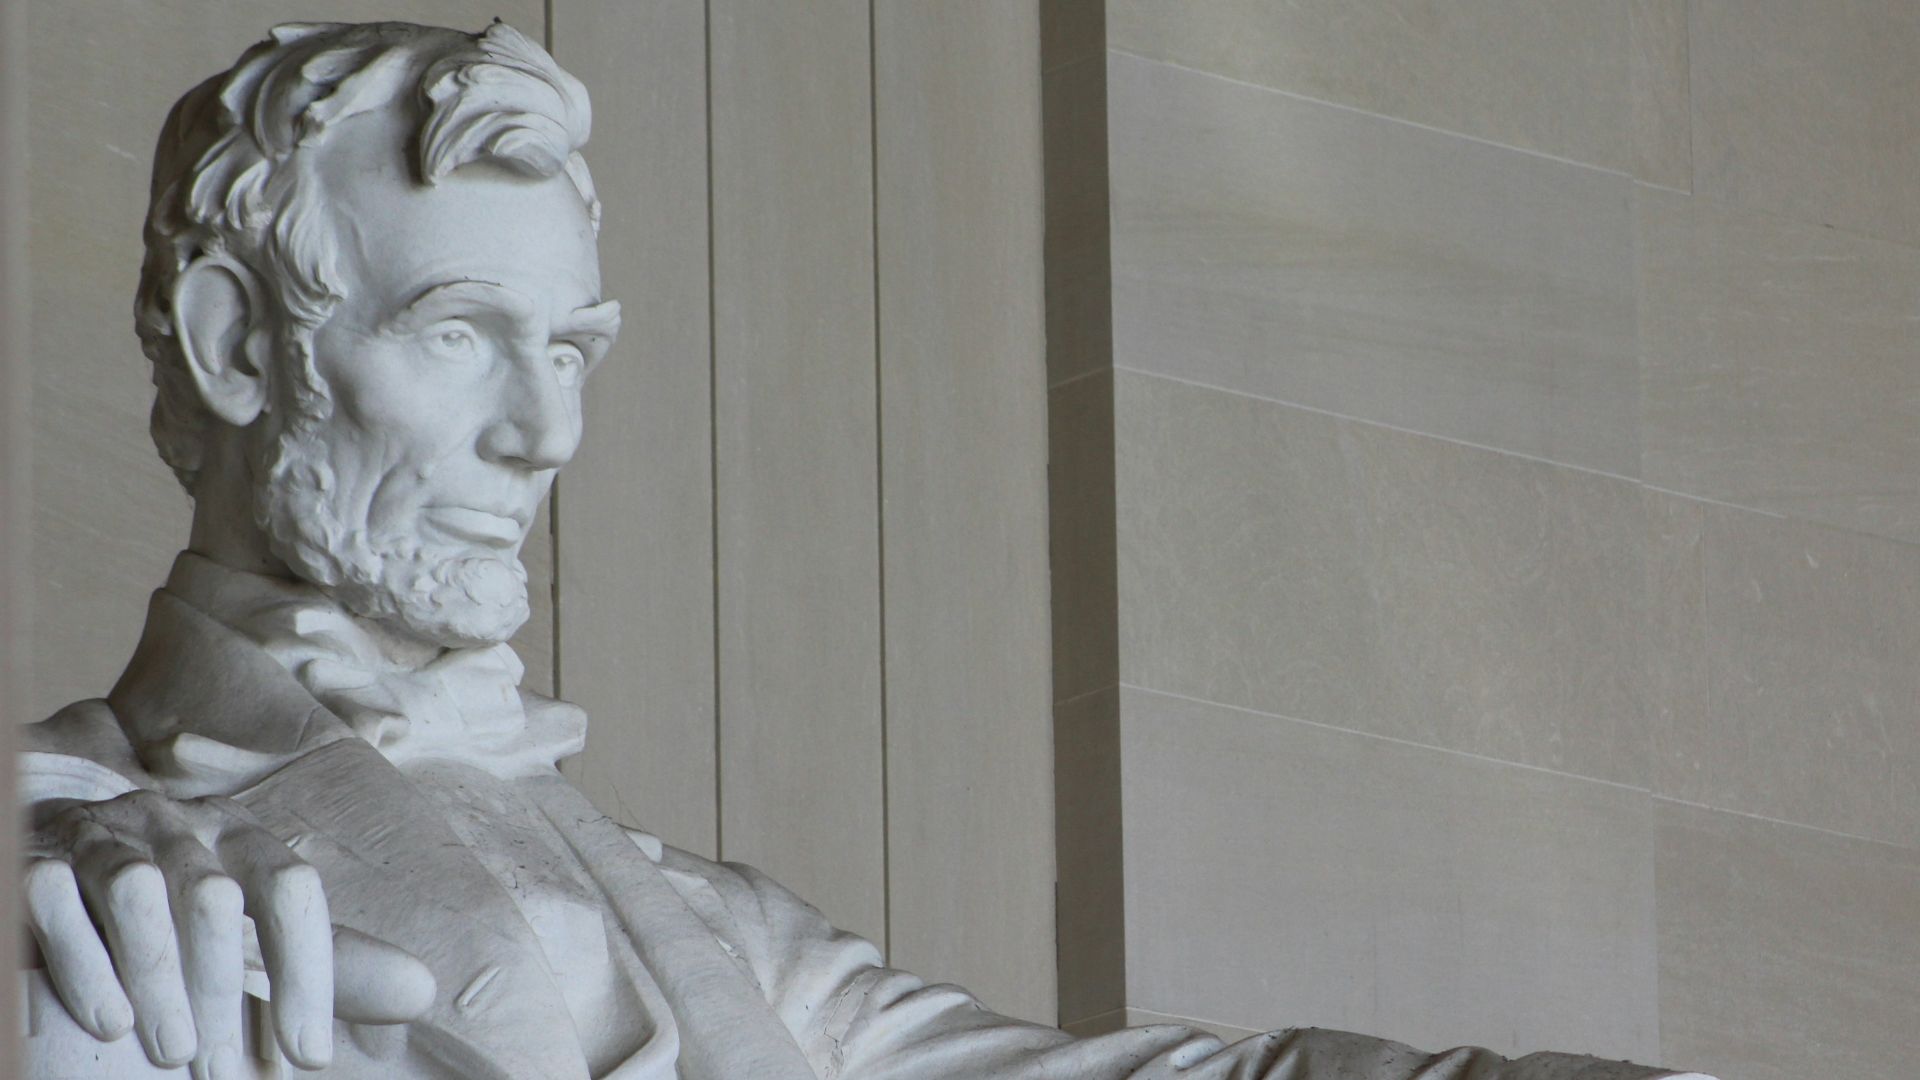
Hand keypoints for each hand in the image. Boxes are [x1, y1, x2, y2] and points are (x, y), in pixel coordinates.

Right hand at [25, 788, 435, 1077]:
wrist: (55, 854)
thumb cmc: (174, 910)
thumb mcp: (251, 933)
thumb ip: (327, 963)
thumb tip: (420, 993)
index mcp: (241, 836)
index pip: (292, 890)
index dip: (309, 973)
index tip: (308, 1055)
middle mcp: (179, 825)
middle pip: (215, 898)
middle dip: (223, 994)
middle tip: (220, 1073)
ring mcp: (105, 835)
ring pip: (137, 892)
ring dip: (158, 978)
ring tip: (173, 1051)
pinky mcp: (34, 857)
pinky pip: (55, 898)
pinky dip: (84, 962)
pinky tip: (109, 1021)